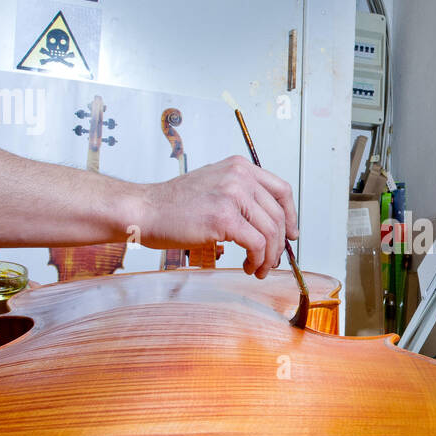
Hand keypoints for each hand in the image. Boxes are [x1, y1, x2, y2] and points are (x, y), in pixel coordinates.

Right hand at [139, 156, 298, 278]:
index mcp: (239, 166)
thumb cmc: (173, 205)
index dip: (291, 215)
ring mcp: (232, 195)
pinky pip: (257, 244)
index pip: (282, 190)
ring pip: (271, 232)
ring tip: (258, 268)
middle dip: (279, 244)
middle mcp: (239, 176)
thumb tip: (269, 222)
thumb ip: (241, 195)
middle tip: (272, 260)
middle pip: (278, 215)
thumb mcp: (214, 185)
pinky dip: (258, 260)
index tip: (291, 234)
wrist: (144, 210)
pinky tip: (248, 266)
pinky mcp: (224, 218)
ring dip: (269, 257)